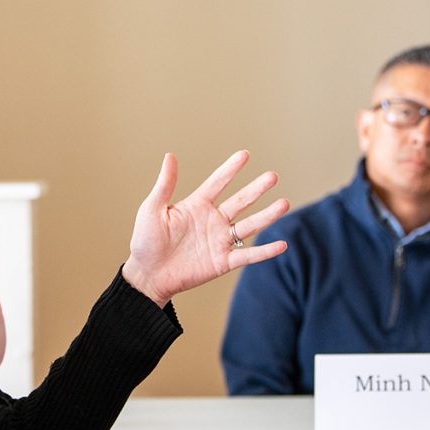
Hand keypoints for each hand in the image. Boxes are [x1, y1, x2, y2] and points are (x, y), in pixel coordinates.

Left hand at [121, 151, 289, 306]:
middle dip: (256, 189)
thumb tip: (170, 156)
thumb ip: (165, 185)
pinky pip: (247, 256)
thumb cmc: (145, 242)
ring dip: (267, 215)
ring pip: (249, 226)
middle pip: (240, 202)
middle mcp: (212, 221)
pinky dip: (265, 251)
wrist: (147, 275)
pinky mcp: (222, 262)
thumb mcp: (152, 210)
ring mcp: (219, 241)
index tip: (244, 154)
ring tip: (284, 203)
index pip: (217, 183)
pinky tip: (282, 244)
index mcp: (196, 206)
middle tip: (272, 176)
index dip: (230, 169)